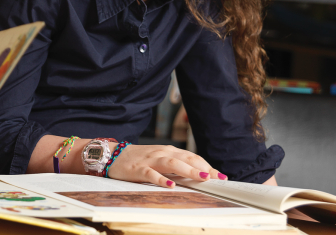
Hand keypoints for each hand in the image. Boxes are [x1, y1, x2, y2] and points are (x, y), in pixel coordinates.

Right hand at [107, 144, 225, 187]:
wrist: (114, 155)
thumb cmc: (141, 159)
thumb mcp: (161, 159)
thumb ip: (178, 165)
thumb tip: (201, 175)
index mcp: (169, 151)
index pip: (192, 157)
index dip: (208, 166)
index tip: (221, 177)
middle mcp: (162, 153)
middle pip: (186, 158)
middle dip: (203, 168)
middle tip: (217, 178)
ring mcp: (150, 160)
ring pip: (172, 163)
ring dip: (188, 170)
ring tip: (202, 178)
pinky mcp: (138, 169)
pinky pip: (151, 174)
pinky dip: (162, 179)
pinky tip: (171, 185)